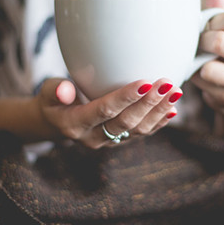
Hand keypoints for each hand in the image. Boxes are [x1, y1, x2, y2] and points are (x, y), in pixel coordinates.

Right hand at [37, 78, 182, 148]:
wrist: (56, 122)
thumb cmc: (53, 100)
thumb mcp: (48, 92)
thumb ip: (55, 89)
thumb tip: (66, 89)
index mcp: (75, 124)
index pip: (104, 111)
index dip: (125, 98)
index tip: (145, 82)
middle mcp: (94, 138)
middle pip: (126, 122)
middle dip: (148, 103)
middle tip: (166, 83)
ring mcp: (109, 142)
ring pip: (138, 130)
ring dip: (158, 111)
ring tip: (175, 91)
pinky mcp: (120, 141)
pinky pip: (142, 134)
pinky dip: (159, 121)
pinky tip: (172, 108)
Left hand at [190, 0, 223, 141]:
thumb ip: (221, 13)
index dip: (214, 21)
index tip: (208, 26)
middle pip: (219, 41)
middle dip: (201, 41)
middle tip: (199, 43)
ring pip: (210, 68)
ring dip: (197, 61)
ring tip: (198, 59)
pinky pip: (202, 84)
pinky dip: (195, 77)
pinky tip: (199, 74)